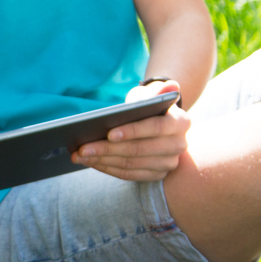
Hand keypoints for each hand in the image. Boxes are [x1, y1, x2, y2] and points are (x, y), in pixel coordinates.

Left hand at [72, 79, 187, 182]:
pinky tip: (90, 162)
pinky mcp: (155, 175)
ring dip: (103, 161)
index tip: (108, 133)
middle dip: (108, 149)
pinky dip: (107, 168)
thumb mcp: (150, 94)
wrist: (157, 123)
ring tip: (80, 156)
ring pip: (131, 164)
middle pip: (139, 150)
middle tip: (82, 148)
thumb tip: (172, 86)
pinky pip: (128, 174)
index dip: (132, 131)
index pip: (156, 127)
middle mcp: (178, 145)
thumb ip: (158, 90)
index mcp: (181, 122)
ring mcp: (168, 163)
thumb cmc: (149, 106)